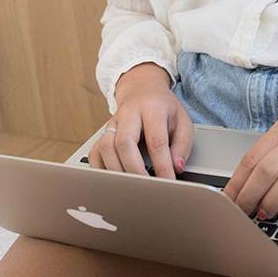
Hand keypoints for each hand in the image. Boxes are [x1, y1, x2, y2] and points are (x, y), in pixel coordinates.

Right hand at [88, 62, 192, 178]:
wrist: (141, 88)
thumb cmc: (163, 107)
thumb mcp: (182, 120)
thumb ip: (182, 145)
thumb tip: (176, 168)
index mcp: (152, 108)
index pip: (156, 140)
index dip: (162, 165)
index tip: (168, 183)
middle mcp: (129, 113)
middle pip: (124, 143)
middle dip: (135, 170)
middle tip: (146, 188)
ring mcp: (112, 122)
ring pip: (105, 147)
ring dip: (117, 171)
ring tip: (131, 185)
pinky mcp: (103, 132)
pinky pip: (95, 152)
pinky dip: (102, 168)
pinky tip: (114, 178)